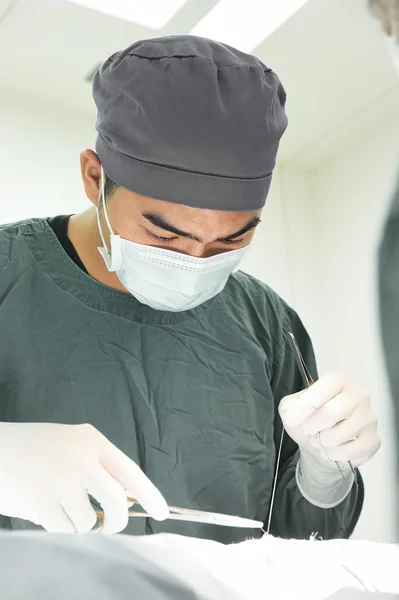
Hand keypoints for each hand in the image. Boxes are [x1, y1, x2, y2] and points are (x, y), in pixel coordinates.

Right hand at [0, 422, 168, 533]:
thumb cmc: (35, 448)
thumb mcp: (72, 444)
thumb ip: (99, 465)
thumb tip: (126, 498)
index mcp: (91, 441)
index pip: (130, 472)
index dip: (150, 494)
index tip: (161, 512)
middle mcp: (80, 459)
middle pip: (117, 502)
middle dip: (117, 521)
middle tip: (110, 524)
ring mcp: (60, 481)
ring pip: (89, 520)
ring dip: (79, 521)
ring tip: (60, 503)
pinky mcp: (41, 502)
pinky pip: (64, 529)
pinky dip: (60, 526)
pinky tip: (45, 507)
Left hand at [278, 372, 380, 465]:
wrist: (323, 443)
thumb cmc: (311, 419)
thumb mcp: (293, 407)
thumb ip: (290, 406)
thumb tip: (292, 414)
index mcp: (341, 380)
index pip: (327, 386)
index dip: (307, 404)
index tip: (292, 419)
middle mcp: (360, 395)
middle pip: (334, 411)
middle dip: (313, 425)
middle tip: (307, 430)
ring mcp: (369, 418)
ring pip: (339, 435)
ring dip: (321, 442)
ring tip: (319, 439)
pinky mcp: (374, 440)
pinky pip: (349, 452)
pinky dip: (333, 455)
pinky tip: (331, 449)